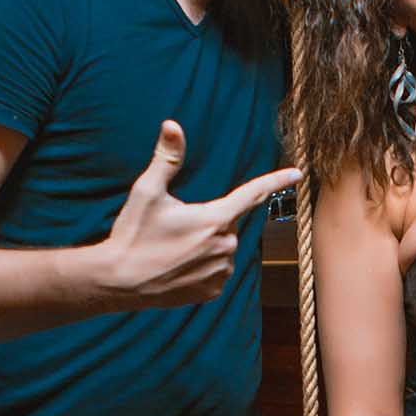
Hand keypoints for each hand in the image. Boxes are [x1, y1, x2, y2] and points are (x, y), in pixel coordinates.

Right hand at [100, 120, 302, 307]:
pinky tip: (178, 267)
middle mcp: (224, 247)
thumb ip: (166, 159)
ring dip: (205, 245)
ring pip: (222, 249)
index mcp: (214, 219)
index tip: (297, 173)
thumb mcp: (146, 192)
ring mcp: (220, 272)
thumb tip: (172, 125)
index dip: (276, 181)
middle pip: (227, 223)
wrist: (118, 282)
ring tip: (172, 251)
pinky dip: (202, 266)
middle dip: (207, 221)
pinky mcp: (212, 290)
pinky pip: (216, 271)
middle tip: (174, 229)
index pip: (252, 194)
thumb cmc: (132, 234)